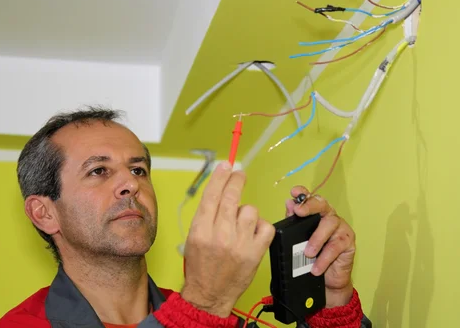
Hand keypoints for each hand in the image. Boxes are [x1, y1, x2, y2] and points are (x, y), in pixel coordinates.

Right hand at [181, 162, 275, 317]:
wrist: (209, 294)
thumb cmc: (200, 266)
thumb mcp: (194, 237)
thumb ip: (206, 215)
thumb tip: (221, 190)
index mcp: (200, 230)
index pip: (212, 195)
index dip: (220, 177)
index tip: (226, 165)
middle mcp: (219, 235)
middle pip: (231, 197)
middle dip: (237, 180)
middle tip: (239, 174)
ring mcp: (239, 244)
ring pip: (250, 210)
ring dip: (246, 212)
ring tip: (241, 223)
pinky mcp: (255, 253)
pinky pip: (265, 227)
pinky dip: (261, 226)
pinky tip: (253, 232)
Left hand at [285, 186, 355, 307]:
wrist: (327, 281)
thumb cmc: (313, 258)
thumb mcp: (299, 240)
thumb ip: (294, 223)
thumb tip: (289, 204)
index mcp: (316, 214)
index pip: (310, 199)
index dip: (303, 193)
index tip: (294, 192)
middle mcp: (329, 217)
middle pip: (322, 205)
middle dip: (310, 206)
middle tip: (298, 212)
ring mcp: (340, 228)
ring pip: (330, 224)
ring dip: (317, 239)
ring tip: (307, 253)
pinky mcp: (348, 242)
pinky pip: (336, 246)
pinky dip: (324, 258)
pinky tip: (316, 267)